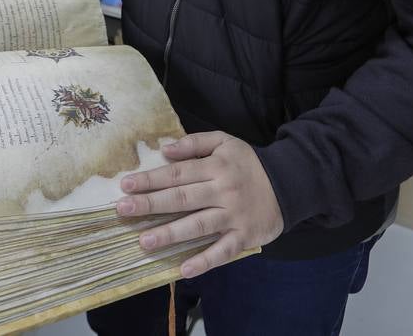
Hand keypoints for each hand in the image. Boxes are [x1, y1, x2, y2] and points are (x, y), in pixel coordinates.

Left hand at [116, 131, 283, 277]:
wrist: (289, 184)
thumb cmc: (248, 163)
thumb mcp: (225, 142)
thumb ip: (195, 143)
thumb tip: (165, 150)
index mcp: (216, 166)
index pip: (178, 173)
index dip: (151, 179)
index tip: (126, 185)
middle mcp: (223, 191)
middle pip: (182, 198)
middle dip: (150, 204)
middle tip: (123, 211)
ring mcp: (234, 216)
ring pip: (198, 226)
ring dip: (170, 234)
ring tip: (144, 241)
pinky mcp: (244, 237)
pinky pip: (223, 251)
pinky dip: (205, 261)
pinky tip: (184, 269)